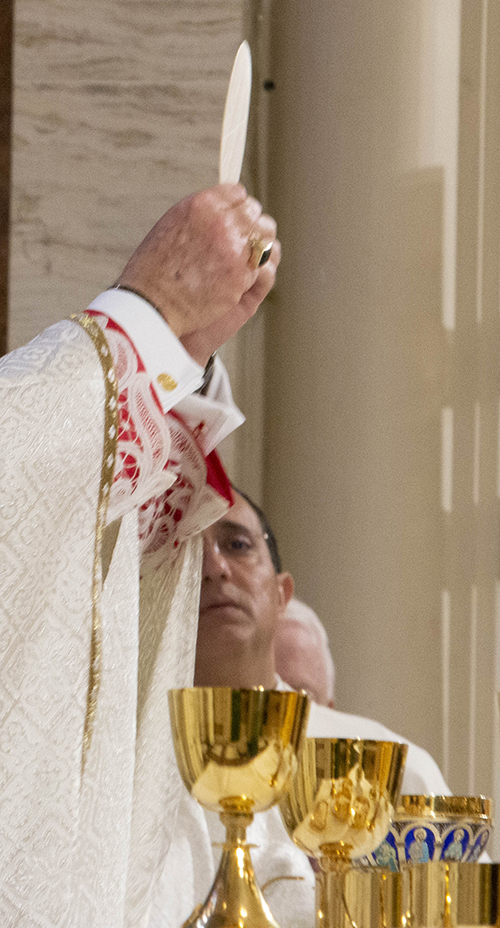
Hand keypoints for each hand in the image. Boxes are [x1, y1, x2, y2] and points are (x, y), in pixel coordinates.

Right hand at [115, 184, 278, 355]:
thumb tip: (222, 208)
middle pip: (254, 213)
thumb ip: (201, 215)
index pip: (238, 193)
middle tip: (242, 241)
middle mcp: (221, 222)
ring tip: (246, 257)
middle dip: (250, 225)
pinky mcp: (242, 276)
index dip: (236, 207)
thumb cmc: (155, 269)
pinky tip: (239, 278)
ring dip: (259, 245)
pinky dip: (254, 272)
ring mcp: (235, 249)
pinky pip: (262, 265)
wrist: (151, 304)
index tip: (234, 219)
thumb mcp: (172, 225)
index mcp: (202, 205)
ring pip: (265, 236)